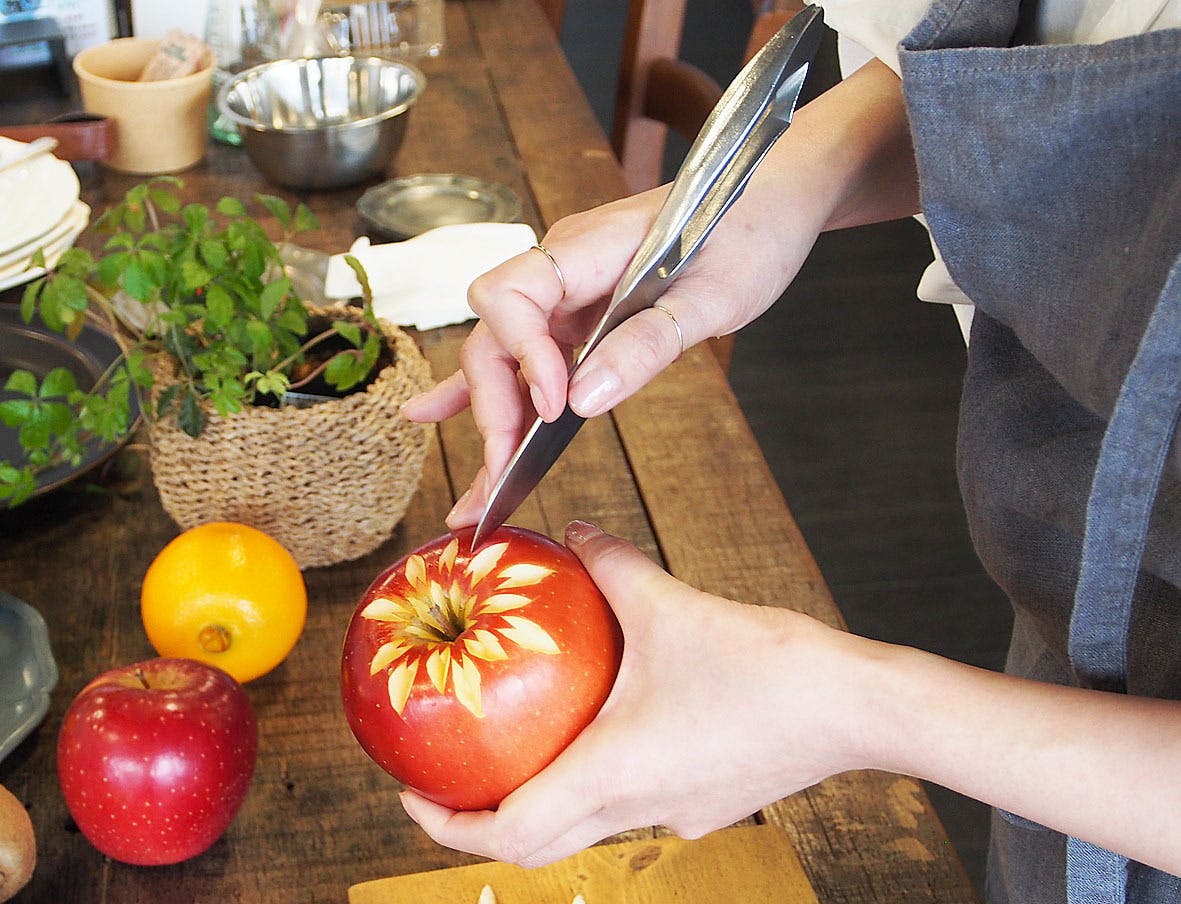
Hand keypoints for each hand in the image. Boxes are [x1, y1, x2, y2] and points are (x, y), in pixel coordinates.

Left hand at [399, 521, 864, 866]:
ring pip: (584, 824)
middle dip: (481, 817)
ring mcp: (677, 814)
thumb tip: (571, 533)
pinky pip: (630, 801)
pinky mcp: (707, 801)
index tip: (415, 791)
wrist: (857, 707)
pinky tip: (604, 721)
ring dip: (540, 793)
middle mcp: (638, 809)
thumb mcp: (670, 604)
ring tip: (517, 740)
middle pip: (537, 842)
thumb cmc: (768, 669)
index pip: (506, 833)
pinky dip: (595, 775)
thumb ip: (609, 565)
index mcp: (611, 775)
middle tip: (450, 773)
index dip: (447, 824)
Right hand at [403, 174, 817, 527]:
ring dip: (489, 416)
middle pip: (494, 335)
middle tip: (504, 472)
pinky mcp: (579, 312)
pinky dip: (491, 389)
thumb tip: (583, 402)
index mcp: (589, 248)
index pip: (510, 295)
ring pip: (503, 353)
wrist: (771, 197)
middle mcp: (563, 266)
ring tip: (474, 487)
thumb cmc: (749, 231)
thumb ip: (646, 343)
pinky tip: (440, 415)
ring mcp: (566, 289)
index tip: (555, 405)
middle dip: (493, 407)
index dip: (521, 355)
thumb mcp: (713, 296)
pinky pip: (525, 352)